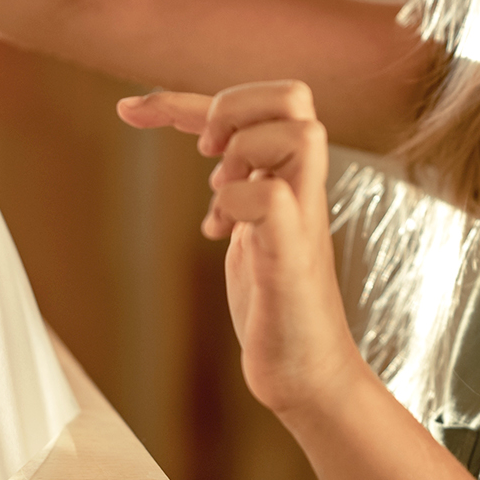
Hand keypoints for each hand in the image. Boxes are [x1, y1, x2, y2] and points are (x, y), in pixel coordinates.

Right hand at [118, 82, 371, 416]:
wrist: (307, 378)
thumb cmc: (301, 336)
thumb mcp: (285, 278)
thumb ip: (274, 220)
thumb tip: (243, 185)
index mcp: (306, 193)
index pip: (295, 119)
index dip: (249, 134)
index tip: (220, 174)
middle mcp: (295, 188)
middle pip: (282, 100)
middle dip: (230, 105)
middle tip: (205, 145)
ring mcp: (277, 202)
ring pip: (249, 130)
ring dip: (207, 123)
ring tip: (172, 137)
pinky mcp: (259, 222)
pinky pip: (233, 171)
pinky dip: (202, 168)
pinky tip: (204, 216)